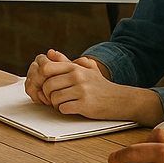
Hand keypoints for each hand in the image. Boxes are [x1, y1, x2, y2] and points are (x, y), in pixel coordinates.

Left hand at [26, 50, 162, 124]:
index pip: (47, 68)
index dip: (42, 78)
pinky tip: (70, 108)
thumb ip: (66, 61)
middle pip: (48, 85)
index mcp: (75, 67)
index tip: (47, 84)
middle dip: (47, 93)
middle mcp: (77, 77)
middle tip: (54, 97)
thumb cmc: (100, 84)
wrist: (120, 99)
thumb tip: (49, 52)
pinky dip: (64, 110)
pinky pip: (63, 108)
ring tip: (63, 102)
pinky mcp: (85, 105)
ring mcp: (81, 91)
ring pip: (54, 98)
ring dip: (55, 103)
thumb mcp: (86, 68)